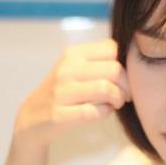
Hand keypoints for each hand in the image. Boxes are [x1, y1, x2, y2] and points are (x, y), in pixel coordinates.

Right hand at [12, 39, 130, 147]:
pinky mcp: (59, 114)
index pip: (112, 48)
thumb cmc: (64, 91)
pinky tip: (103, 112)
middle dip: (126, 85)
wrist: (32, 116)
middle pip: (115, 70)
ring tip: (115, 103)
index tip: (124, 78)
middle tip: (124, 95)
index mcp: (73, 53)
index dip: (125, 64)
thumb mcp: (76, 68)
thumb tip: (133, 61)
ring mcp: (61, 92)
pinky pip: (95, 112)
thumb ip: (100, 61)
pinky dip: (105, 113)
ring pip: (106, 89)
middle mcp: (66, 69)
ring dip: (118, 99)